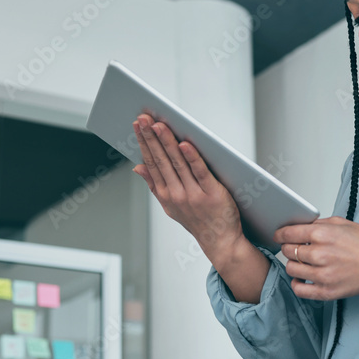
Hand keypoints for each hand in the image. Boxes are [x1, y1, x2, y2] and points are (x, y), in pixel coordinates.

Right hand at [132, 114, 244, 258]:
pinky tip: (185, 144)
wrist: (220, 241)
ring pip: (178, 163)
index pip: (151, 162)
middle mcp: (176, 194)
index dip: (144, 142)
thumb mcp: (170, 206)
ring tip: (160, 124)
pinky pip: (200, 172)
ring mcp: (193, 195)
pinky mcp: (212, 194)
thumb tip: (137, 167)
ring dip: (168, 142)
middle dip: (151, 137)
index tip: (138, 124)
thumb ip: (154, 185)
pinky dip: (192, 158)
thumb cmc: (197, 220)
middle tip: (144, 118)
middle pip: (162, 159)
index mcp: (165, 194)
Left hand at [274, 216, 358, 300]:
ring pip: (291, 269)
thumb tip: (300, 226)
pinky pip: (300, 290)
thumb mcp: (342, 223)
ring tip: (302, 263)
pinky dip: (297, 284)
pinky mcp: (327, 291)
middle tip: (295, 248)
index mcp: (323, 234)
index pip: (288, 233)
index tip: (279, 236)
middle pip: (288, 251)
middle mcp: (320, 254)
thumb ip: (318, 223)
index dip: (280, 234)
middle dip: (289, 248)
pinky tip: (303, 279)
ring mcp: (323, 274)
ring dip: (293, 265)